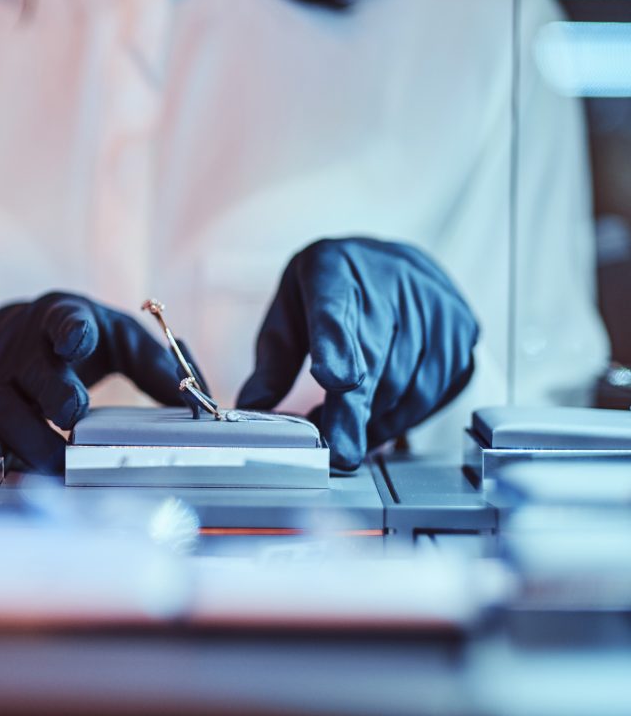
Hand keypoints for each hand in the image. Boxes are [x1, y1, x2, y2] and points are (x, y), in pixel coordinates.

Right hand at [0, 293, 188, 474]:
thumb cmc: (68, 344)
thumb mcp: (113, 338)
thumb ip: (156, 365)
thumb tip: (204, 407)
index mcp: (60, 322)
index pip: (64, 319)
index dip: (70, 330)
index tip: (73, 341)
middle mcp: (21, 351)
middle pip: (33, 371)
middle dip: (54, 394)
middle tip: (74, 418)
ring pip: (1, 409)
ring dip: (29, 440)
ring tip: (57, 464)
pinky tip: (3, 468)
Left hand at [237, 239, 478, 470]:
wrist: (390, 263)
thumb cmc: (333, 292)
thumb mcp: (289, 311)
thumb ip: (273, 363)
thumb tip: (254, 412)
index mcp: (333, 270)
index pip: (334, 307)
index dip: (337, 345)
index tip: (334, 380)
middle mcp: (390, 281)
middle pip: (375, 357)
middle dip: (355, 411)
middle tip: (339, 453)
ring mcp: (434, 306)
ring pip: (408, 382)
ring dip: (376, 420)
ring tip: (345, 435)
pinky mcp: (461, 332)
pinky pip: (434, 391)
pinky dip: (403, 416)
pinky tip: (378, 421)